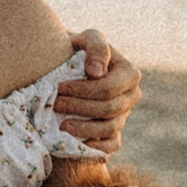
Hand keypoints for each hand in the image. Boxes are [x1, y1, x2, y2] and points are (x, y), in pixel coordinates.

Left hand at [55, 31, 140, 152]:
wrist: (68, 67)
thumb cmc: (77, 50)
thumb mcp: (86, 39)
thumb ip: (96, 46)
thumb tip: (97, 73)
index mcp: (129, 73)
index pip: (108, 89)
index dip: (84, 90)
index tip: (60, 87)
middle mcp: (132, 96)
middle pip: (108, 109)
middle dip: (79, 108)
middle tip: (55, 105)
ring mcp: (124, 115)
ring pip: (109, 128)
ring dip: (84, 128)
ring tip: (61, 125)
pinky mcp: (114, 131)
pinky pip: (113, 145)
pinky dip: (99, 147)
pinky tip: (81, 144)